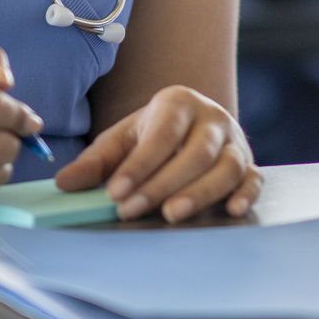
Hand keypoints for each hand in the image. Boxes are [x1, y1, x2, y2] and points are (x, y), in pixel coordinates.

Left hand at [54, 85, 260, 222]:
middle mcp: (212, 117)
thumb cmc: (151, 136)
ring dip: (201, 192)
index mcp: (179, 102)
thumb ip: (95, 162)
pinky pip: (254, 178)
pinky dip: (246, 194)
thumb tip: (64, 182)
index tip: (115, 192)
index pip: (162, 134)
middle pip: (197, 152)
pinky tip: (230, 211)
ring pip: (228, 166)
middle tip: (132, 209)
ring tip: (171, 215)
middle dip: (163, 183)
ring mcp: (235, 141)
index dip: (139, 165)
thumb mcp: (121, 141)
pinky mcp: (250, 164)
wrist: (189, 128)